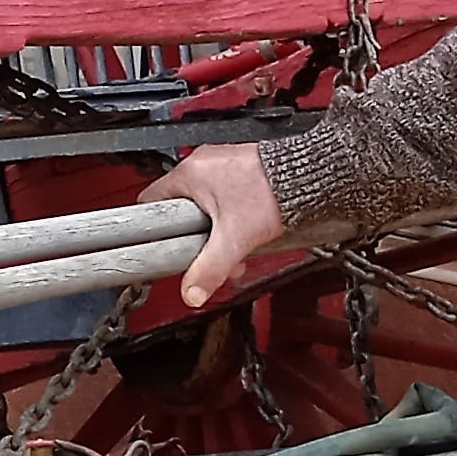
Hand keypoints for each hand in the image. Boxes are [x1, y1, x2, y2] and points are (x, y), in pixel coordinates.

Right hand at [152, 143, 283, 310]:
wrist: (307, 176)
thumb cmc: (272, 192)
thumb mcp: (234, 238)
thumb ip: (210, 268)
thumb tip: (192, 292)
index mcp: (188, 174)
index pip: (149, 202)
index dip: (153, 228)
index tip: (162, 245)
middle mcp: (201, 164)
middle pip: (179, 208)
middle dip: (195, 236)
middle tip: (208, 252)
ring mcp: (221, 164)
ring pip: (204, 204)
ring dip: (216, 228)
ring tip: (234, 243)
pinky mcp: (240, 168)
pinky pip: (224, 195)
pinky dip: (231, 215)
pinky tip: (245, 227)